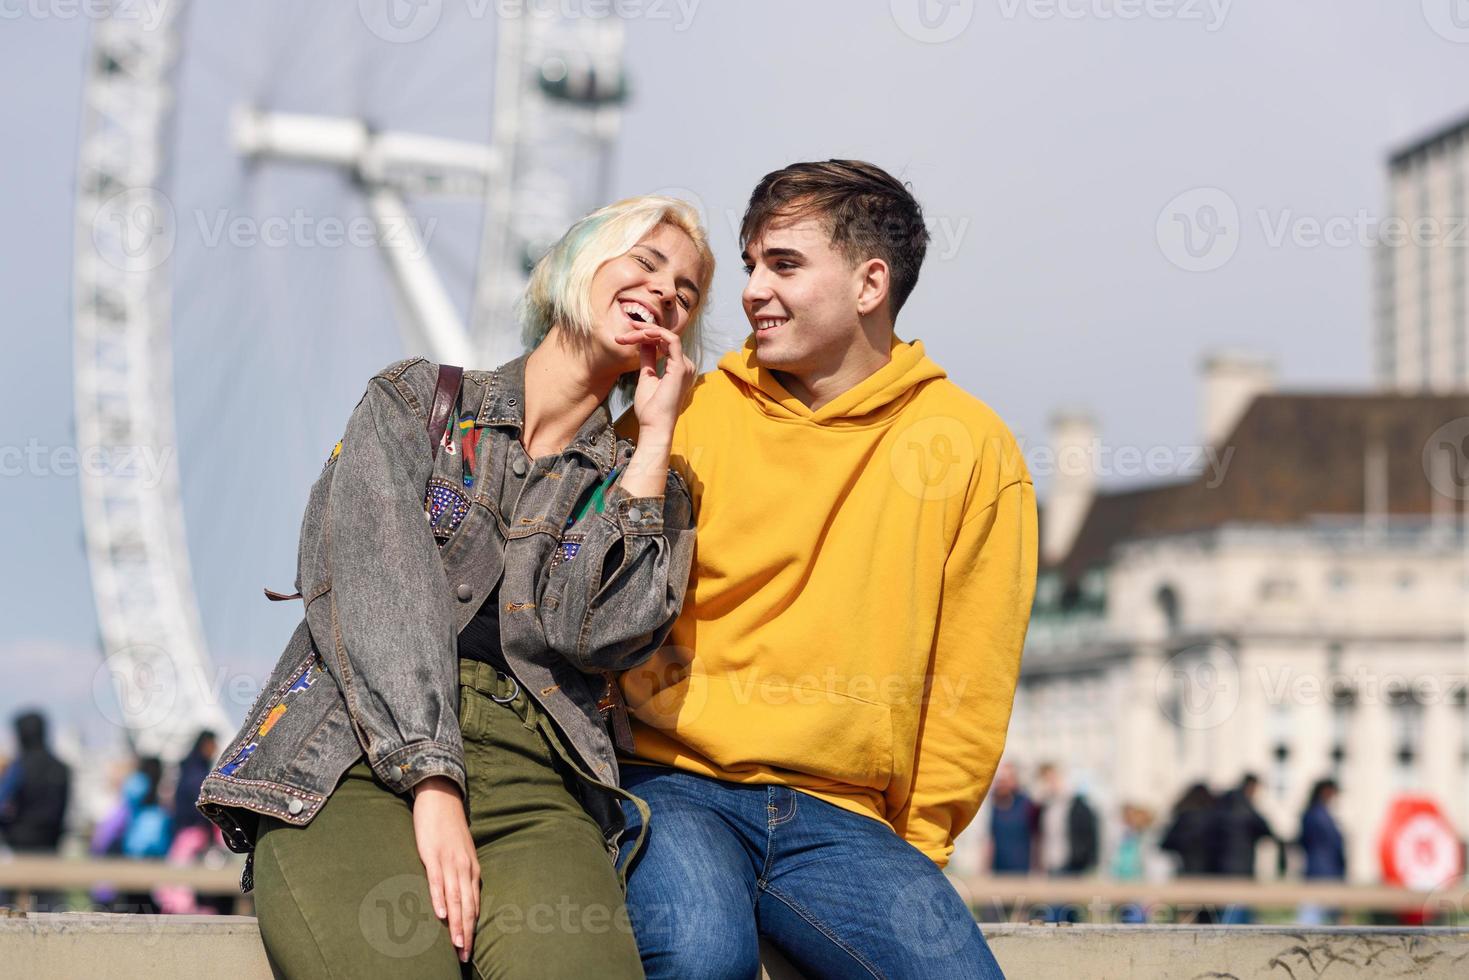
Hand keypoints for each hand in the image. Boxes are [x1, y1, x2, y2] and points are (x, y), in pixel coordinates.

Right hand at [411, 776, 478, 963]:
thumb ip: (461, 874)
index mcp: (472, 869)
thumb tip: (459, 898)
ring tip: (457, 944)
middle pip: (468, 906)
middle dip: (467, 933)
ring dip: (457, 923)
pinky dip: (440, 899)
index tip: (470, 950)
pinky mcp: (433, 855)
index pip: (474, 905)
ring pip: (455, 898)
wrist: (441, 798)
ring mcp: (450, 862)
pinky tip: (441, 915)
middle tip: (465, 956)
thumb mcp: (460, 853)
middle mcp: (465, 868)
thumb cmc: (448, 828)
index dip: (472, 929)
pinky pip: (437, 881)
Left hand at [614, 325, 694, 439]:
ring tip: (629, 332)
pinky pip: (671, 340)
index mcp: (679, 369)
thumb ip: (648, 359)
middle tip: (627, 327)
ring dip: (646, 331)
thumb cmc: (650, 408)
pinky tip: (641, 334)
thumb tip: (643, 343)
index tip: (627, 336)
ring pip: (667, 336)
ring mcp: (685, 366)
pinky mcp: (680, 367)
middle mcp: (686, 365)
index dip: (646, 336)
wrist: (654, 426)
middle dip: (644, 331)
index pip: (665, 344)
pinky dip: (656, 333)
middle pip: (665, 338)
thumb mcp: (646, 377)